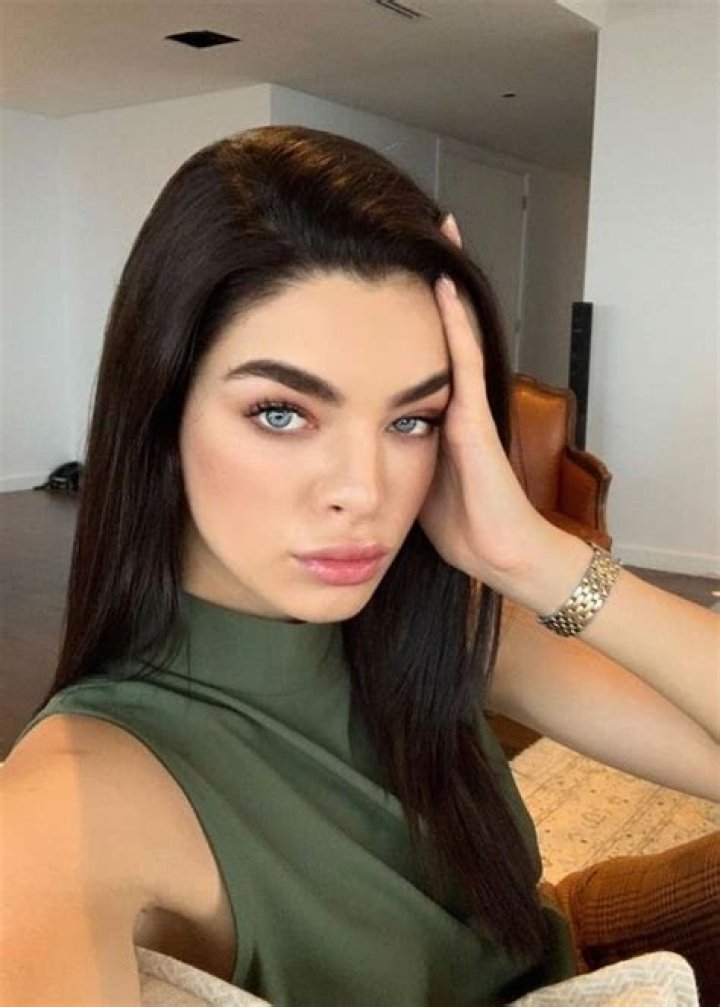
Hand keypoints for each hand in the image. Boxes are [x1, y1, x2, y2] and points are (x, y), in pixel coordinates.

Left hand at [418, 215, 574, 606]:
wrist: (498, 554)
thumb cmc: (460, 525)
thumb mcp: (410, 481)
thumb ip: (389, 453)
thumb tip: (351, 439)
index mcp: (435, 416)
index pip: (418, 351)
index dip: (406, 310)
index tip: (381, 271)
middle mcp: (454, 402)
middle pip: (438, 327)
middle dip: (426, 277)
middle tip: (411, 225)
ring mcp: (467, 407)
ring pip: (455, 331)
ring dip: (446, 282)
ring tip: (437, 230)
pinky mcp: (475, 421)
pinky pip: (464, 361)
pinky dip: (454, 322)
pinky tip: (443, 284)